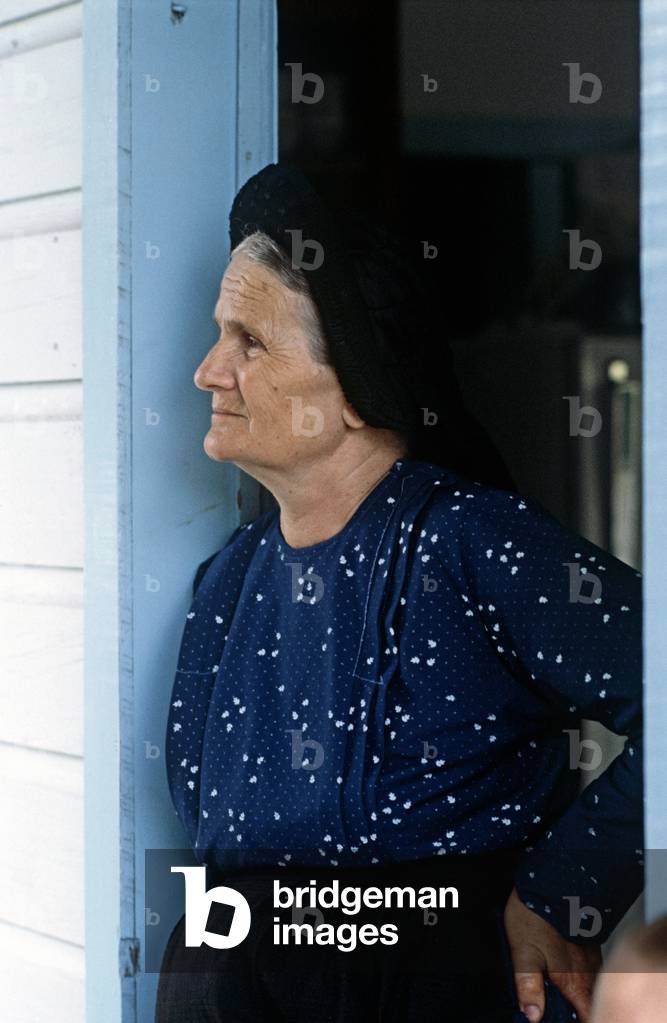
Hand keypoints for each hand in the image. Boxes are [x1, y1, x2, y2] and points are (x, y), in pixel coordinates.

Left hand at [503, 887, 601, 1021]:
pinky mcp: (589, 942)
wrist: (550, 879)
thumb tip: (532, 1014)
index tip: (567, 1020)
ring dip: (583, 993)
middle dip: (581, 1009)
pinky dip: (583, 976)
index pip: (586, 1015)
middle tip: (563, 1006)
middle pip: (591, 1003)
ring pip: (593, 986)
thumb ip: (528, 985)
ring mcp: (591, 955)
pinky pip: (591, 968)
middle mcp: (587, 970)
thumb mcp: (523, 952)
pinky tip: (570, 970)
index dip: (581, 1020)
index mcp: (573, 979)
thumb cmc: (535, 914)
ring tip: (564, 992)